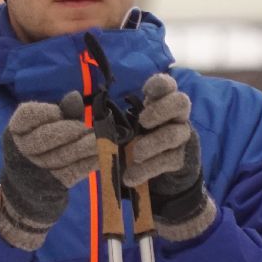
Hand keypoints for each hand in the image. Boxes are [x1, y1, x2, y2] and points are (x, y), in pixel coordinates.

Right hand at [0, 92, 96, 250]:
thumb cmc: (39, 150)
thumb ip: (60, 112)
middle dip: (70, 129)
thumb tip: (75, 97)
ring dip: (86, 145)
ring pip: (64, 154)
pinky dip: (92, 161)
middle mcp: (21, 151)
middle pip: (46, 136)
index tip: (58, 113)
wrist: (26, 191)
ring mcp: (36, 170)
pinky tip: (103, 153)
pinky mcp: (54, 184)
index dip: (46, 112)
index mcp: (15, 132)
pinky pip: (76, 170)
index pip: (27, 115)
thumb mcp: (43, 129)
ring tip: (99, 139)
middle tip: (84, 128)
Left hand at [123, 74, 215, 240]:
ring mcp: (181, 136)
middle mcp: (176, 116)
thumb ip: (112, 115)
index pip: (167, 85)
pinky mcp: (180, 158)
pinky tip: (131, 177)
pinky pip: (167, 161)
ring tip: (136, 155)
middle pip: (180, 102)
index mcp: (161, 102)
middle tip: (143, 121)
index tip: (145, 91)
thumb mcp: (127, 125)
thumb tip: (80, 102)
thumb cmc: (138, 137)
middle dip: (161, 109)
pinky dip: (146, 170)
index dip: (159, 84)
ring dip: (152, 144)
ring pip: (174, 134)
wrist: (159, 168)